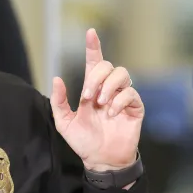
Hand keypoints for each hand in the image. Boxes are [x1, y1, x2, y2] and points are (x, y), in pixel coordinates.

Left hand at [51, 29, 143, 171]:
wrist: (101, 160)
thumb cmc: (84, 141)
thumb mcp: (64, 123)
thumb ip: (59, 101)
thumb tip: (57, 78)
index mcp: (92, 89)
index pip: (94, 62)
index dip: (93, 47)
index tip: (90, 33)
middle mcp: (108, 89)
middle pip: (107, 66)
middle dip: (96, 77)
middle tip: (88, 97)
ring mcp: (123, 97)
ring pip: (122, 74)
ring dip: (109, 86)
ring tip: (100, 104)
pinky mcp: (135, 108)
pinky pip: (131, 93)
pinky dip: (119, 101)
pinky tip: (111, 114)